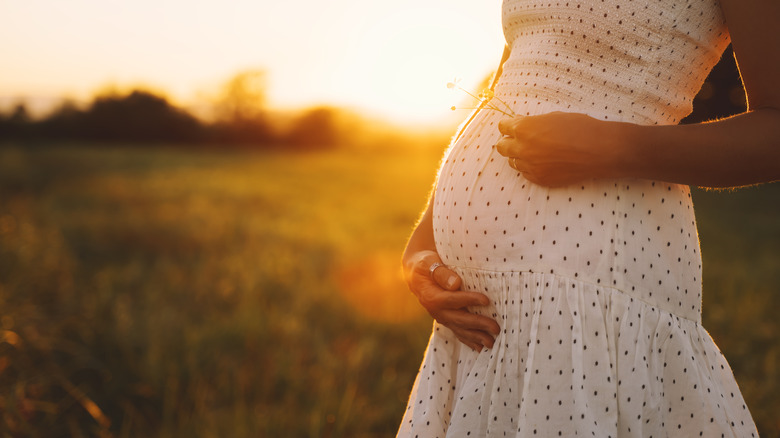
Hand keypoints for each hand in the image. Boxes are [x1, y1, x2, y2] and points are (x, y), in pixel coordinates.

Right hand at [403, 250, 499, 351]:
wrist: (416, 272)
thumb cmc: (425, 264)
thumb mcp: (428, 262)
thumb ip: (440, 273)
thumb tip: (455, 284)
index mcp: (431, 296)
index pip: (451, 300)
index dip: (468, 300)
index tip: (486, 300)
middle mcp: (435, 310)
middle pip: (458, 319)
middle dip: (478, 324)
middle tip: (495, 328)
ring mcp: (441, 316)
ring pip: (459, 329)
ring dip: (476, 336)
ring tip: (491, 342)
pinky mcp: (446, 319)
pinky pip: (457, 331)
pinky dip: (468, 340)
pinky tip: (480, 347)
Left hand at [496, 112, 625, 186]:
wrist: (598, 150)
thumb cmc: (579, 128)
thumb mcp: (553, 117)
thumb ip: (532, 122)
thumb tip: (521, 124)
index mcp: (524, 128)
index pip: (502, 127)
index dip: (508, 126)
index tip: (512, 127)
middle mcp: (522, 148)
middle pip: (502, 147)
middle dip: (509, 142)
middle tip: (519, 140)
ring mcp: (530, 166)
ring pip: (512, 162)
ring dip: (519, 156)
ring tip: (535, 152)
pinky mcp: (539, 179)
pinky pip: (525, 173)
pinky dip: (530, 168)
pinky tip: (543, 162)